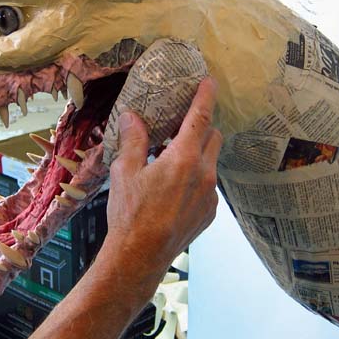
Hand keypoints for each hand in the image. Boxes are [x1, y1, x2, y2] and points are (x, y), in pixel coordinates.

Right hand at [105, 76, 221, 275]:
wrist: (140, 256)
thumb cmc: (130, 213)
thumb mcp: (125, 171)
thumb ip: (134, 140)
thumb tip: (132, 116)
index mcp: (183, 158)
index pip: (200, 117)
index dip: (205, 96)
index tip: (209, 82)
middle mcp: (204, 173)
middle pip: (213, 136)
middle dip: (202, 126)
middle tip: (181, 126)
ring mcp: (210, 194)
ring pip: (212, 161)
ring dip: (199, 154)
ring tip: (173, 161)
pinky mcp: (210, 212)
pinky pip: (209, 185)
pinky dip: (198, 178)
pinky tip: (175, 190)